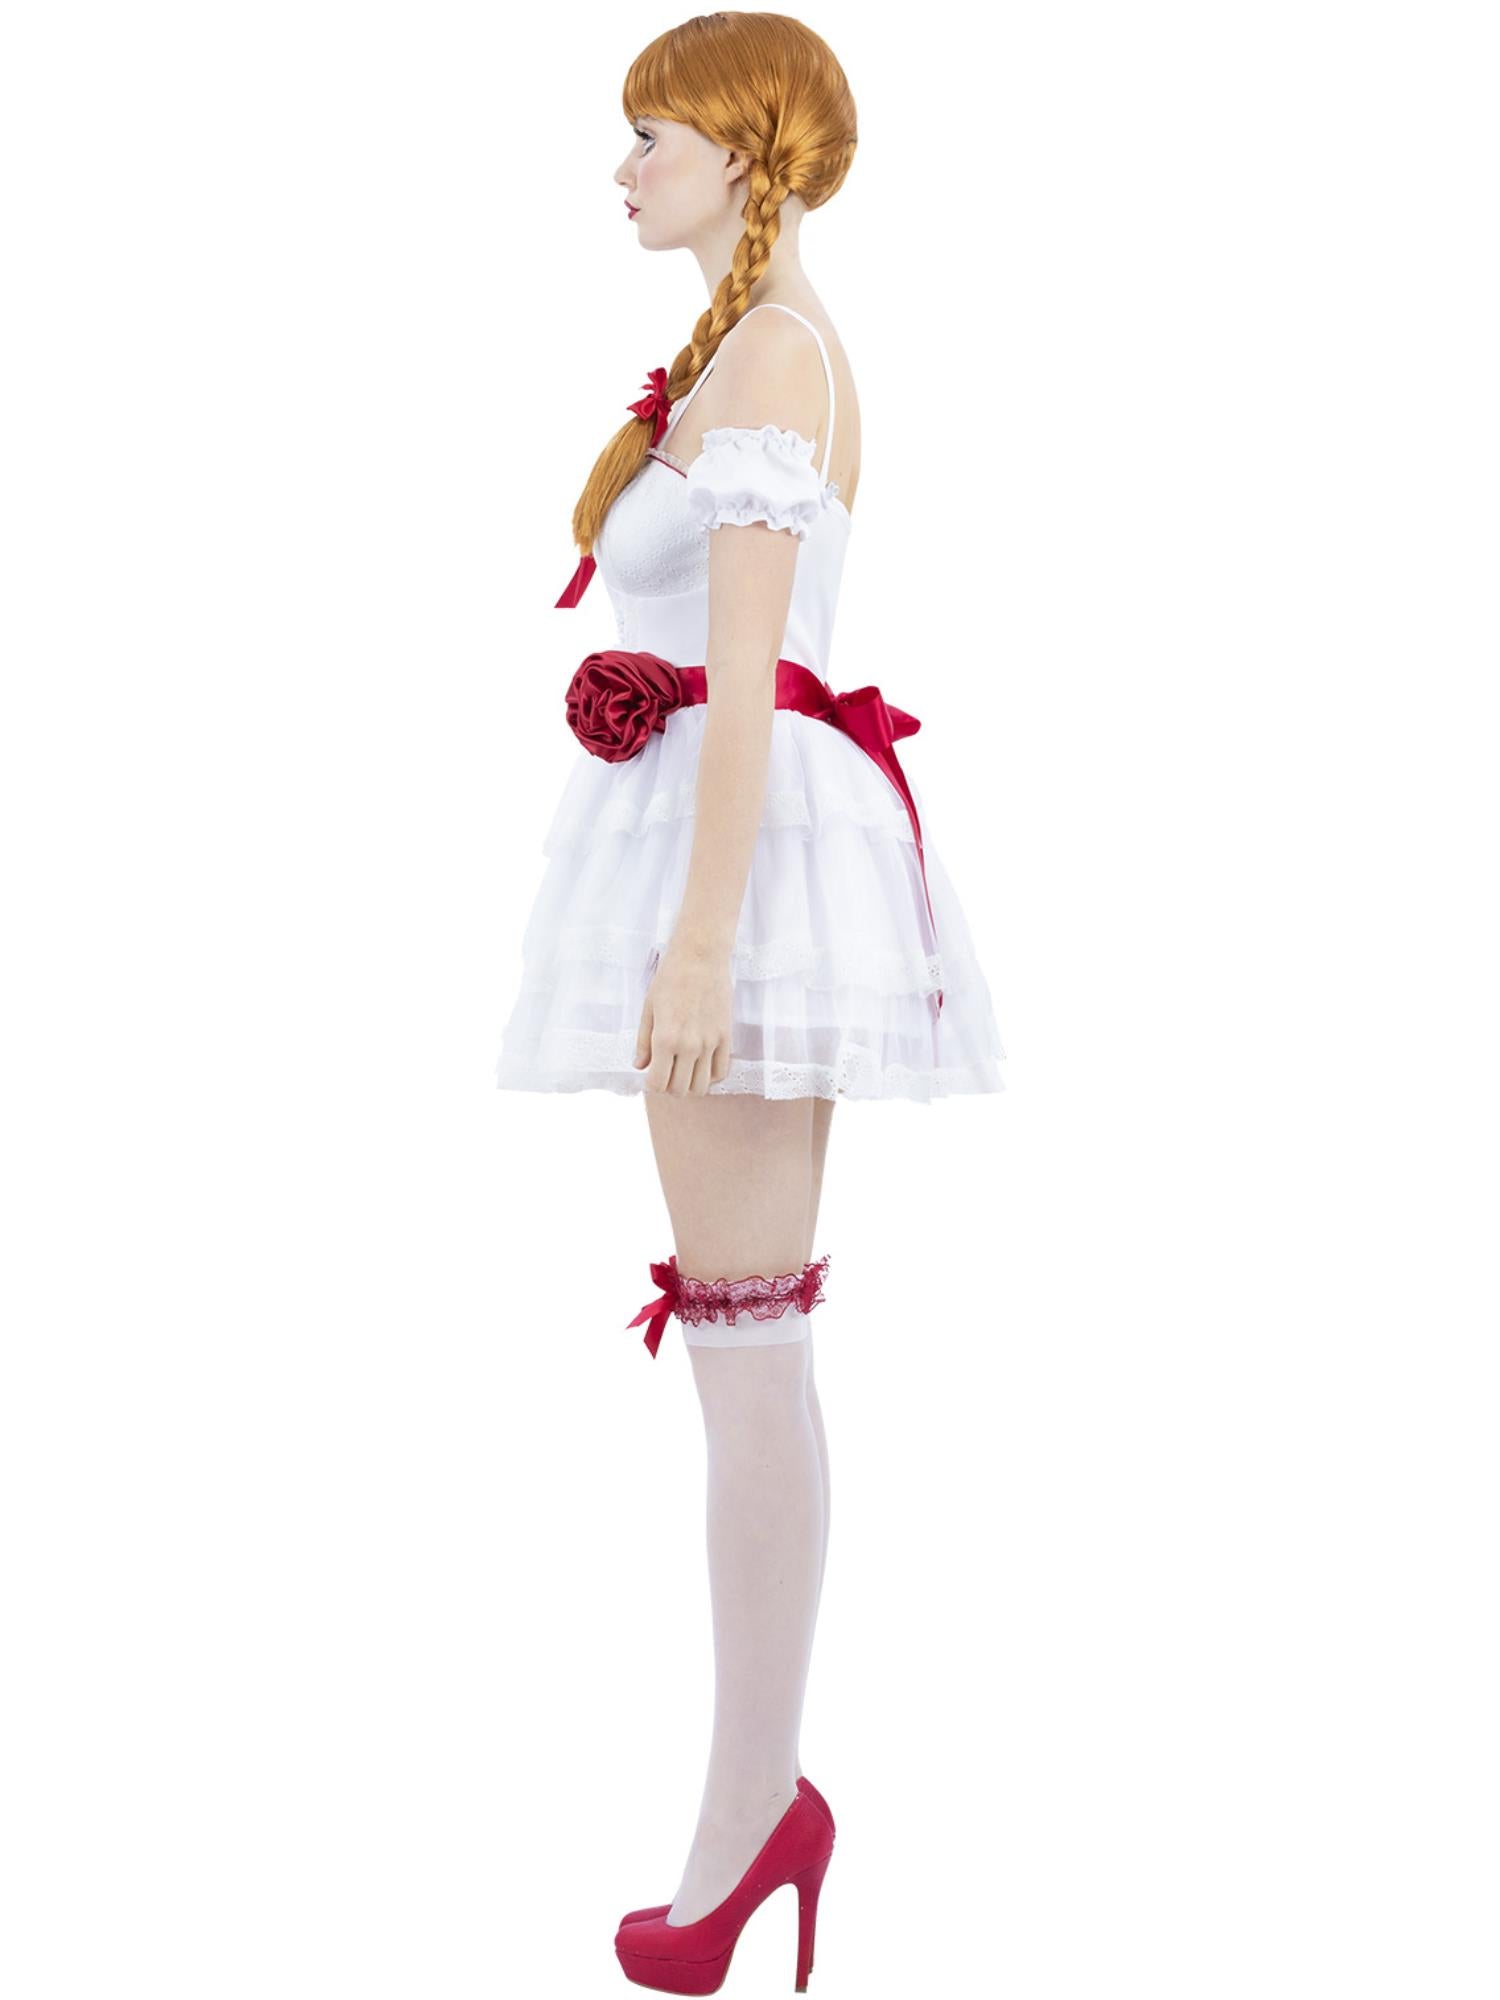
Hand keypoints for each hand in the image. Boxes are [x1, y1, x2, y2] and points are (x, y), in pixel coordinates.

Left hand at [634, 937, 733, 1095]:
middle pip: (680, 1090)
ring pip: (701, 1086)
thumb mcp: (648, 1008)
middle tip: (666, 1072)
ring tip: (683, 1070)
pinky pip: (721, 1071)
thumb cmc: (670, 978)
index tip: (651, 1075)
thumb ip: (643, 1042)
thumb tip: (640, 1066)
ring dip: (690, 1084)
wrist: (700, 957)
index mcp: (665, 1039)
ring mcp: (710, 1043)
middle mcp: (689, 1046)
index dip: (652, 1085)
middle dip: (669, 1087)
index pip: (658, 1084)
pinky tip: (701, 1064)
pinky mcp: (726, 1037)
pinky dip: (710, 1076)